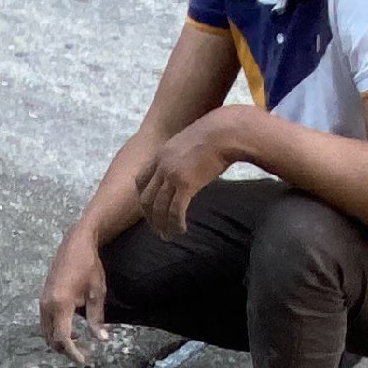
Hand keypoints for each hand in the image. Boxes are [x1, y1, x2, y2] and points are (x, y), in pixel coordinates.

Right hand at [39, 231, 109, 363]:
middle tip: (82, 355)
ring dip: (59, 341)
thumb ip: (96, 318)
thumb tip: (102, 339)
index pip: (63, 337)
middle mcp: (47, 304)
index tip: (82, 361)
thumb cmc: (89, 265)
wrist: (75, 243)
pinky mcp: (43, 298)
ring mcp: (43, 301)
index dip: (72, 352)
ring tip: (77, 344)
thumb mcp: (96, 292)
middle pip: (51, 338)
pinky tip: (70, 330)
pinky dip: (55, 330)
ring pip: (46, 331)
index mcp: (61, 304)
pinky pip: (45, 322)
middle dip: (65, 349)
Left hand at [137, 110, 248, 236]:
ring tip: (169, 236)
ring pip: (159, 208)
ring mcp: (172, 174)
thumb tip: (188, 169)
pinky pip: (175, 210)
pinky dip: (176, 224)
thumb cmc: (216, 135)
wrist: (226, 131)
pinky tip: (181, 229)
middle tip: (158, 230)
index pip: (141, 181)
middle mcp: (162, 165)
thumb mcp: (189, 144)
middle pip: (146, 198)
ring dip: (162, 225)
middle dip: (150, 217)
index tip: (150, 210)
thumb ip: (182, 158)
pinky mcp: (186, 183)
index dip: (143, 199)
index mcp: (161, 154)